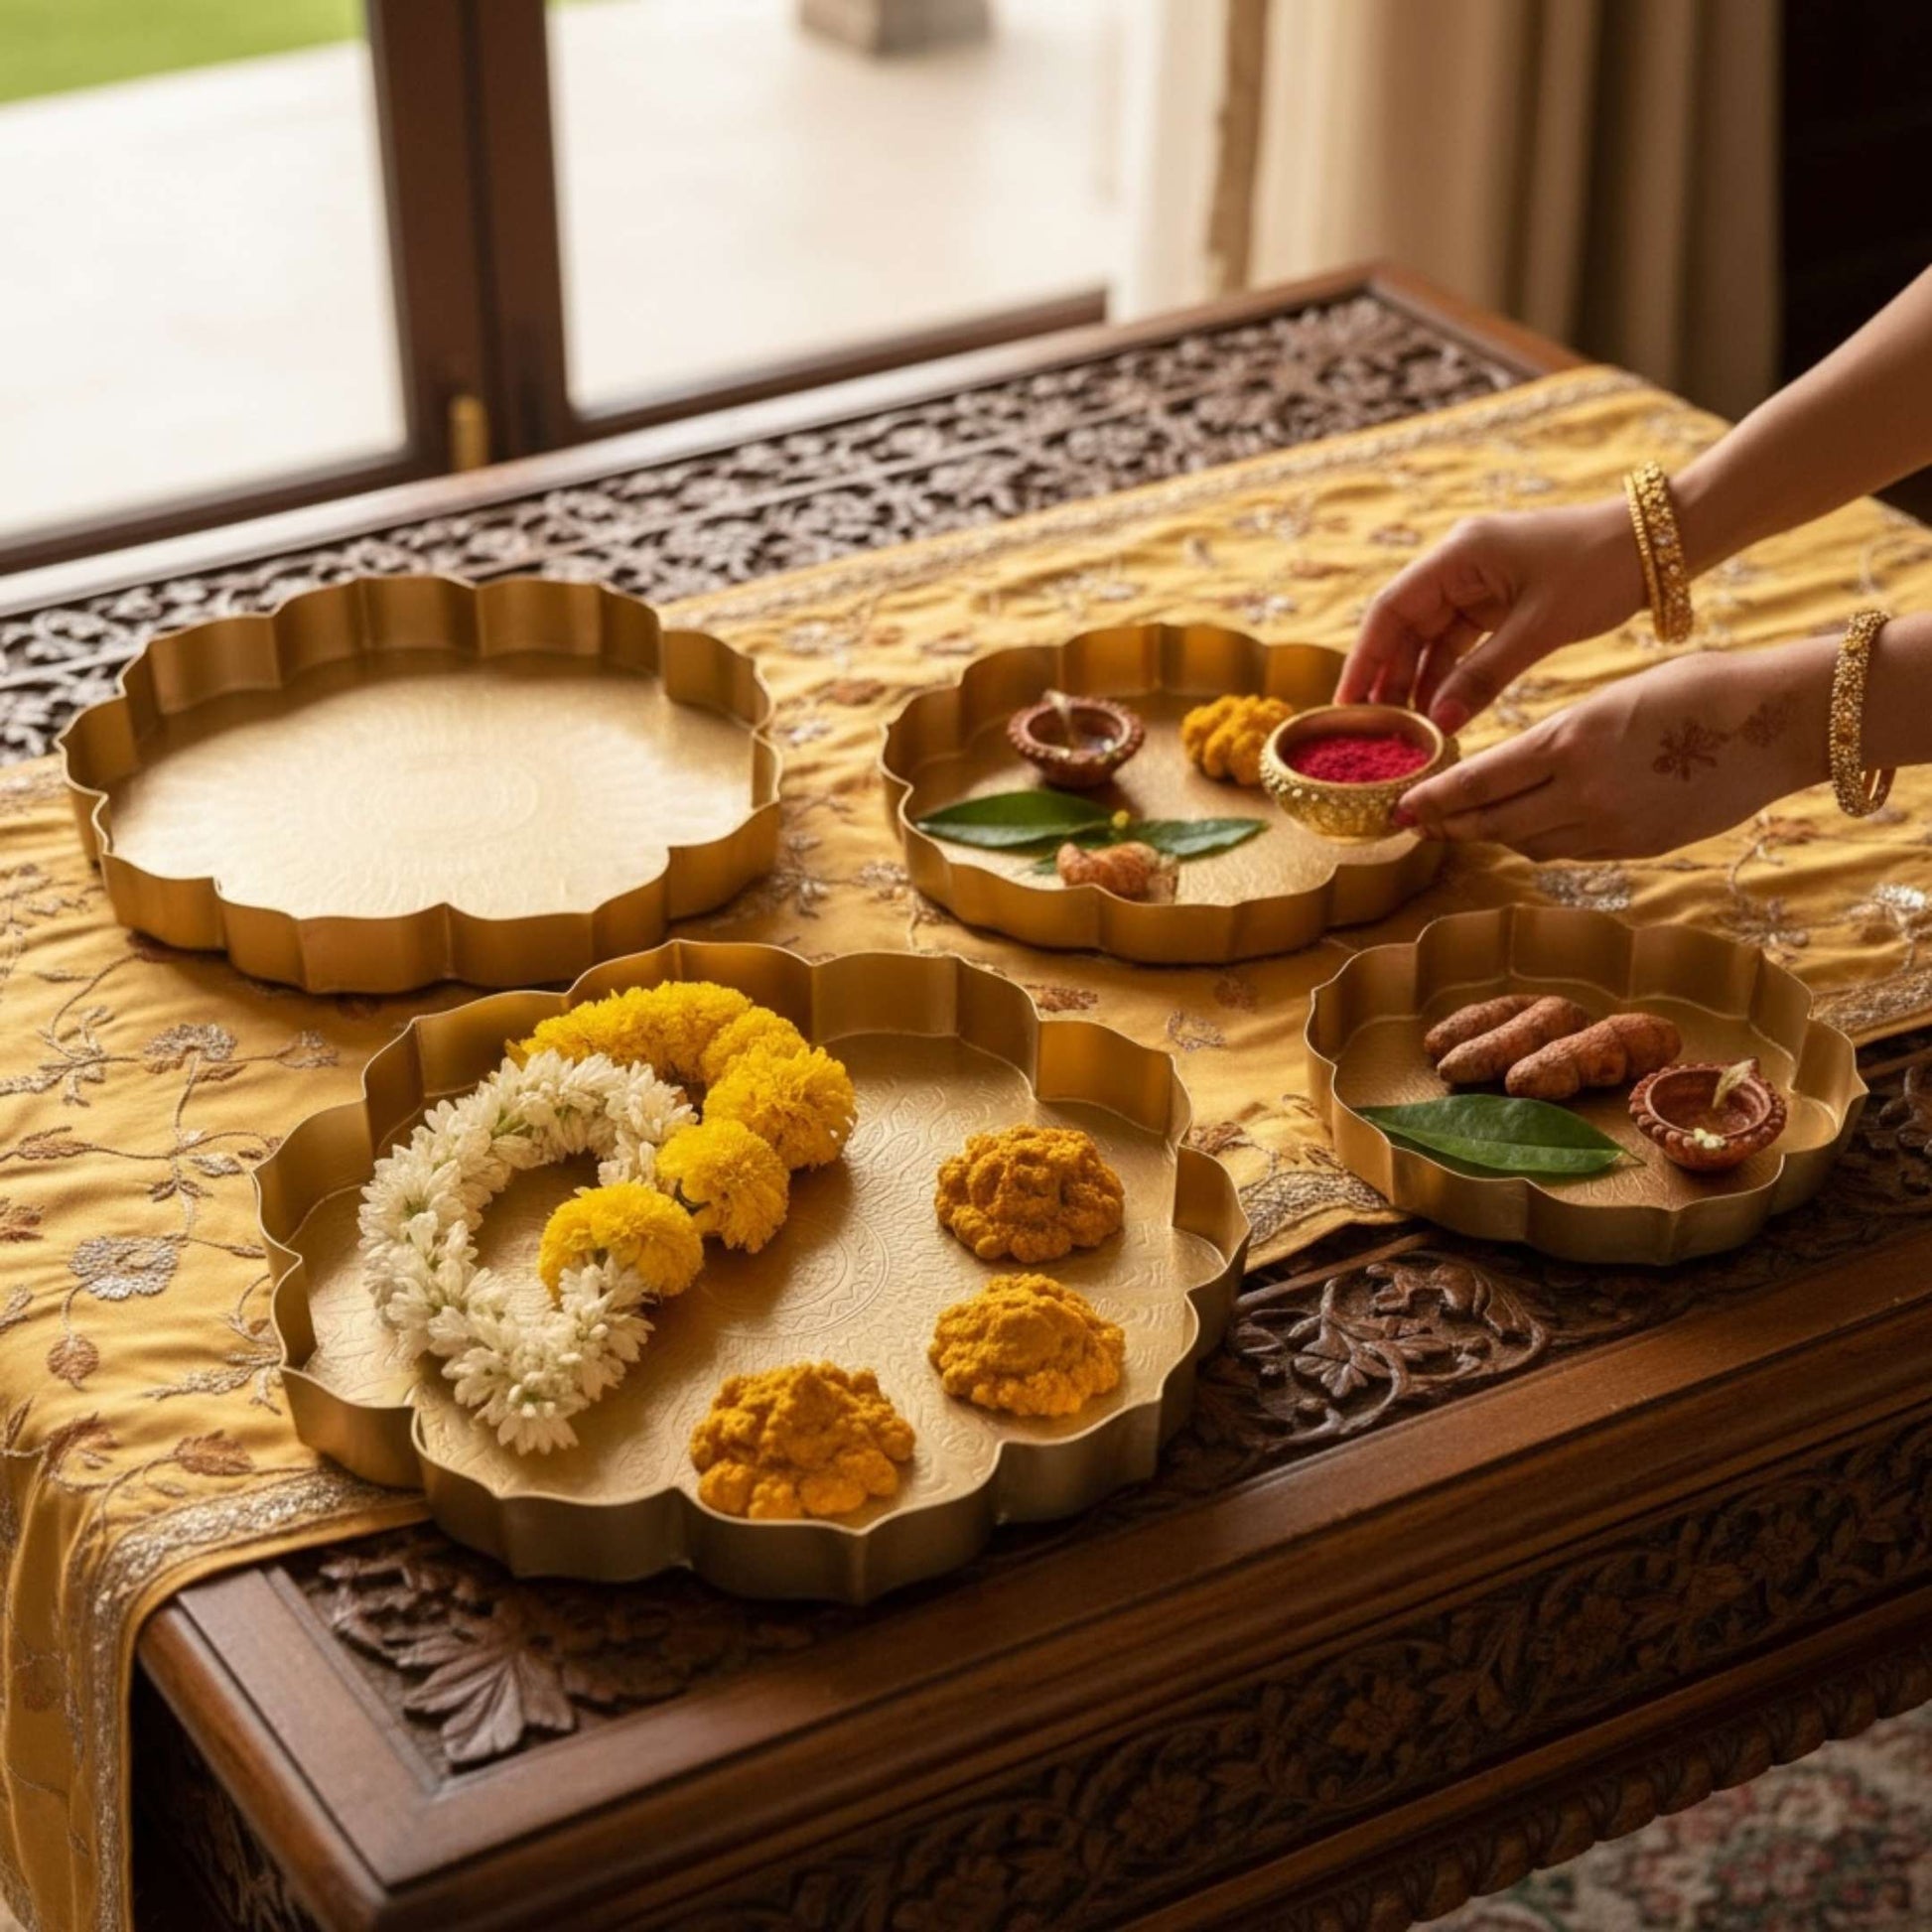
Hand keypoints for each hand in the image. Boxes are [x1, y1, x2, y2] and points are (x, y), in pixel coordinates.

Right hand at [1337, 498, 1646, 731]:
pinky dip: (1450, 675)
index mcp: (1459, 554)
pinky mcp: (1499, 598)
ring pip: (1430, 638)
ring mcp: (1478, 581)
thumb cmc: (1600, 570)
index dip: (1364, 658)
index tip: (1347, 704)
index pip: (1390, 610)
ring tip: (1408, 730)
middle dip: (1388, 677)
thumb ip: (1483, 676)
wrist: (1659, 544)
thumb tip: (1439, 722)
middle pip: (1404, 626)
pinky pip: (1460, 641)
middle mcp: (1459, 563)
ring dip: (1419, 682)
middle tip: (1375, 730)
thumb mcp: (1540, 628)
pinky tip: (1443, 710)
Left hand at [1394, 639, 1835, 859]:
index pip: (1480, 782)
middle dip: (1452, 824)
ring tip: (1465, 825)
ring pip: (1529, 843)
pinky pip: (1570, 851)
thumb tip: (1514, 768)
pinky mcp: (1639, 847)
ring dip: (1494, 835)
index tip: (1402, 808)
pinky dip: (1540, 841)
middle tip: (1419, 824)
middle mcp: (1585, 791)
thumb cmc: (1695, 689)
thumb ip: (1558, 739)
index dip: (1435, 801)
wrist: (1777, 722)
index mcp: (1572, 740)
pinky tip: (1527, 829)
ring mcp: (1614, 826)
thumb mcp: (1610, 698)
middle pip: (1495, 823)